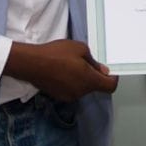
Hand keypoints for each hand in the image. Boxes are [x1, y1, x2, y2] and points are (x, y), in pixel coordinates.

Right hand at [4, 39, 118, 101]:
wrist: (32, 63)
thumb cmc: (57, 54)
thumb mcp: (80, 49)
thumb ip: (94, 61)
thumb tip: (102, 70)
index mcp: (90, 80)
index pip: (110, 86)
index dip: (113, 79)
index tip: (110, 72)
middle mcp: (81, 92)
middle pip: (96, 86)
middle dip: (94, 76)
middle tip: (85, 61)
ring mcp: (70, 96)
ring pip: (83, 88)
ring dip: (82, 79)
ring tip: (71, 64)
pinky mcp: (59, 96)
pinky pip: (72, 90)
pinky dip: (71, 82)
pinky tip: (62, 71)